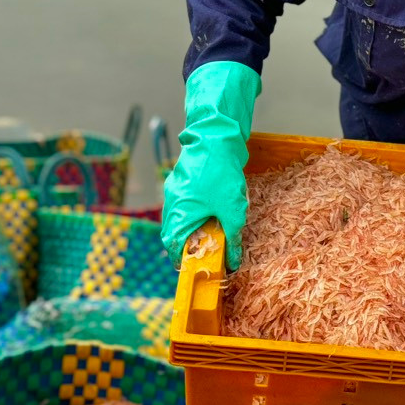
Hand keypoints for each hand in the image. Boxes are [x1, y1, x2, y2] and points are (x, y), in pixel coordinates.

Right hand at [160, 61, 261, 269]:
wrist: (216, 137)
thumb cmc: (221, 175)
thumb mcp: (233, 210)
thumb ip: (232, 238)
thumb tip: (233, 260)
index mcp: (178, 214)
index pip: (172, 246)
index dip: (183, 260)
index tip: (197, 266)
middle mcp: (171, 203)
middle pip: (175, 232)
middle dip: (191, 243)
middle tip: (209, 250)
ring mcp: (175, 190)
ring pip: (181, 217)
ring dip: (195, 226)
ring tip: (214, 230)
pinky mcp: (183, 180)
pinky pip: (186, 203)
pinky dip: (196, 211)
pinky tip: (214, 209)